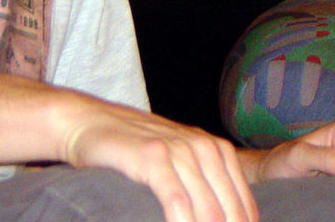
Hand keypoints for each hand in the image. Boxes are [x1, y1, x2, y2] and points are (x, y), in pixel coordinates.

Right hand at [59, 95, 256, 221]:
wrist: (92, 121)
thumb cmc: (137, 149)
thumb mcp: (180, 160)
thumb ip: (202, 183)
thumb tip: (220, 219)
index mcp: (217, 151)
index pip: (243, 200)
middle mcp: (203, 148)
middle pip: (228, 206)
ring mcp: (179, 150)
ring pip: (206, 204)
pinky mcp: (153, 156)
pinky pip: (175, 196)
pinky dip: (182, 219)